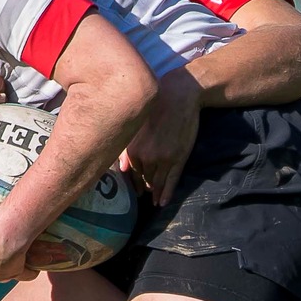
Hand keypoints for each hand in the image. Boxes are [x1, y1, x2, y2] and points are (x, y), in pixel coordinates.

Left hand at [121, 70, 201, 204]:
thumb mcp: (138, 127)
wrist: (179, 97)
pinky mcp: (178, 159)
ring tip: (154, 202)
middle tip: (143, 197)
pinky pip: (170, 181)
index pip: (131, 173)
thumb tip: (122, 169)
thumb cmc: (156, 108)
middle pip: (143, 179)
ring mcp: (162, 160)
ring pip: (157, 182)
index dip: (133, 183)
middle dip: (143, 188)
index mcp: (133, 148)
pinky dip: (166, 193)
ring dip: (155, 193)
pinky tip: (162, 202)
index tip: (135, 191)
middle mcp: (145, 157)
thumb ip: (128, 148)